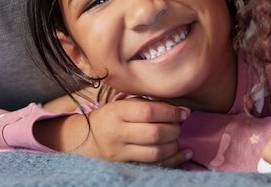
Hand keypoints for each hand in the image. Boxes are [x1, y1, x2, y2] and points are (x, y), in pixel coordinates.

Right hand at [36, 98, 190, 165]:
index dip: (171, 112)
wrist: (85, 139)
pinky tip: (185, 153)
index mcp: (117, 112)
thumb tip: (178, 110)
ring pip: (156, 152)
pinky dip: (174, 160)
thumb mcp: (122, 105)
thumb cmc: (111, 118)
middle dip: (174, 129)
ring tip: (177, 137)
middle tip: (179, 124)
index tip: (184, 112)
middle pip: (155, 133)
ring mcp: (120, 152)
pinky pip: (154, 165)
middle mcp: (117, 133)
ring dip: (174, 145)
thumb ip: (146, 104)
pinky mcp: (125, 165)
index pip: (149, 112)